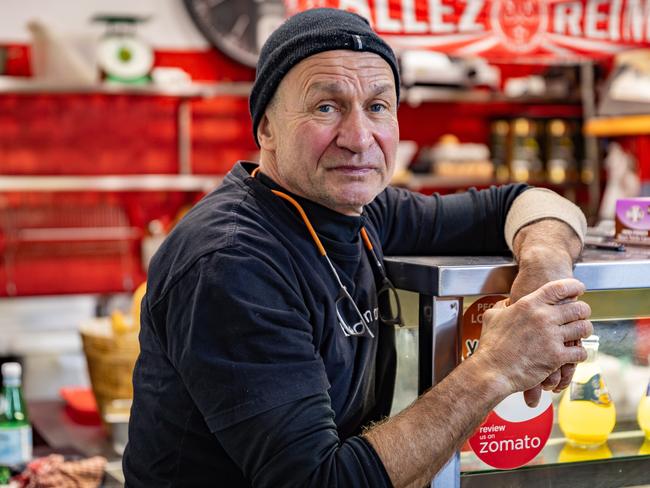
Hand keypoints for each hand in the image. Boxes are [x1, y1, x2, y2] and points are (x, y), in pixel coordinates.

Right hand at [475, 279, 591, 396]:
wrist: (491, 370)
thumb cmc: (490, 345)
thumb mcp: (492, 317)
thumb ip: (504, 307)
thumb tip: (508, 304)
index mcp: (528, 305)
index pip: (559, 288)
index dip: (574, 286)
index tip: (579, 288)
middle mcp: (543, 318)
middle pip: (578, 308)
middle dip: (584, 311)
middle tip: (582, 314)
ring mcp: (551, 337)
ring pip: (583, 328)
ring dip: (585, 330)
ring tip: (582, 332)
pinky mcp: (557, 356)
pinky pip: (580, 351)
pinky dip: (580, 353)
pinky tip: (574, 354)